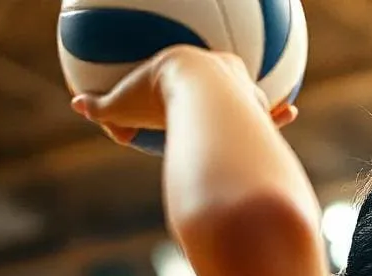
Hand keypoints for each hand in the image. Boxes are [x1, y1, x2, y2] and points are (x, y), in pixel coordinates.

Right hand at [70, 45, 296, 145]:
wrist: (203, 100)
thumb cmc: (158, 101)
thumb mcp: (123, 108)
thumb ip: (102, 110)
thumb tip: (79, 106)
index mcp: (188, 66)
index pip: (177, 70)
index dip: (172, 75)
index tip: (169, 79)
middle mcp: (222, 73)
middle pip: (217, 78)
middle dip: (217, 80)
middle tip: (215, 89)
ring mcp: (245, 93)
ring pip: (249, 95)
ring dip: (254, 99)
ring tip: (263, 100)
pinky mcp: (261, 114)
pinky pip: (272, 115)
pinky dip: (280, 114)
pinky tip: (292, 111)